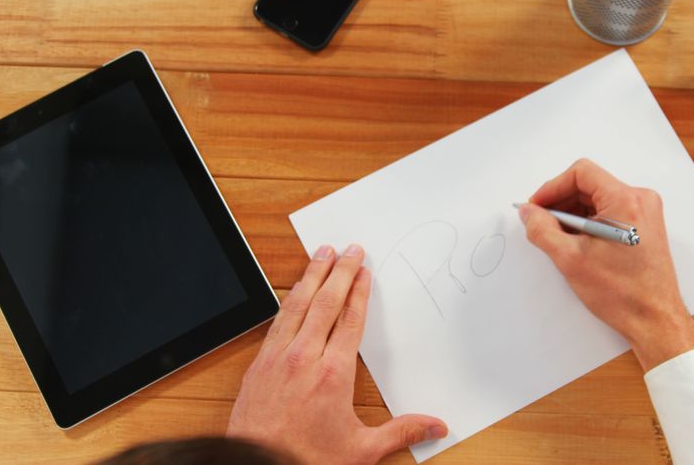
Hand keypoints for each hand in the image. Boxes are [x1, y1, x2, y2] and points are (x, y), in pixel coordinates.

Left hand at [226, 244, 447, 463]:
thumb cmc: (305, 461)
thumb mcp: (361, 451)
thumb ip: (400, 432)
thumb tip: (435, 427)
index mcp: (333, 374)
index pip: (350, 320)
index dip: (359, 292)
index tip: (364, 271)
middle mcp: (304, 359)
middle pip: (324, 303)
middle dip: (338, 272)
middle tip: (348, 249)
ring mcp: (277, 359)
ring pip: (296, 306)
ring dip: (310, 276)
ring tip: (319, 254)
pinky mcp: (258, 366)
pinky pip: (276, 322)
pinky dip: (286, 300)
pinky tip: (292, 292)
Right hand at [517, 159, 693, 370]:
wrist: (654, 319)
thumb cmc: (623, 293)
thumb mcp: (570, 259)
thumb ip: (542, 230)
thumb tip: (528, 212)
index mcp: (626, 201)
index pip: (581, 174)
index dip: (552, 187)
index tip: (537, 206)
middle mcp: (640, 200)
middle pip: (589, 185)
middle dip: (561, 202)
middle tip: (541, 223)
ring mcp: (644, 213)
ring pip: (597, 199)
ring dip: (573, 213)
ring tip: (558, 237)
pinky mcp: (643, 226)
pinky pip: (608, 212)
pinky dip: (588, 222)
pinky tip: (575, 242)